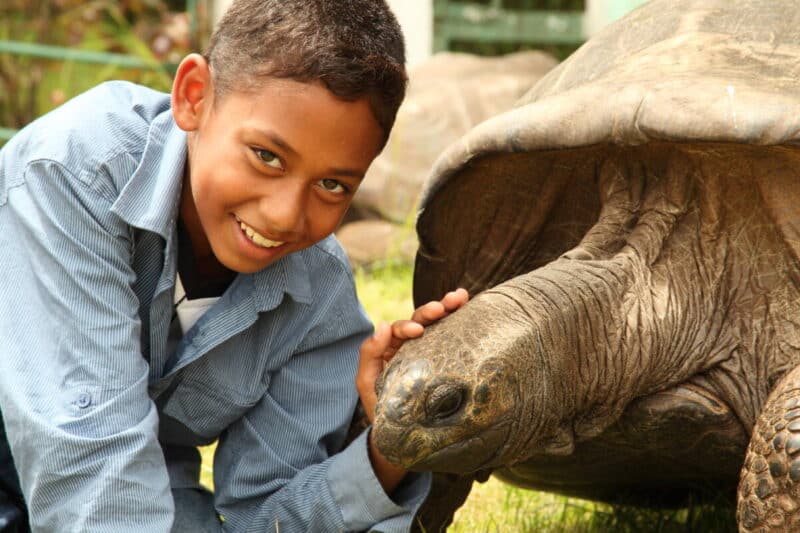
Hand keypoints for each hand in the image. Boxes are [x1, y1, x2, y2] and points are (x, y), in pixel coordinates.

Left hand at [356, 288, 468, 423]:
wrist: (401, 436)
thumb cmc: (381, 409)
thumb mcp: (367, 382)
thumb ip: (369, 354)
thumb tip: (384, 324)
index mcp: (391, 348)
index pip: (399, 330)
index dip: (407, 326)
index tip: (417, 331)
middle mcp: (410, 345)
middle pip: (420, 320)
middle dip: (431, 310)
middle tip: (444, 305)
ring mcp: (429, 350)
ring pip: (437, 324)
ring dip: (448, 308)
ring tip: (460, 297)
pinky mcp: (445, 359)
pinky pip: (451, 336)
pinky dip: (459, 319)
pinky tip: (469, 305)